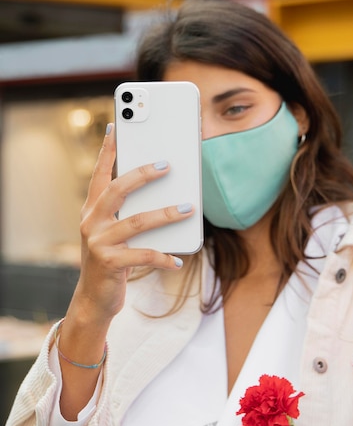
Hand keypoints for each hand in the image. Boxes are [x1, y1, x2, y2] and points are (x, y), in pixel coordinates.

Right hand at [72, 123, 193, 324]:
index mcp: (92, 210)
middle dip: (142, 174)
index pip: (100, 174)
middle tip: (167, 165)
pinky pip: (144, 255)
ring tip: (188, 208)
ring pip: (137, 222)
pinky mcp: (109, 263)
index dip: (108, 151)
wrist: (94, 298)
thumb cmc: (111, 261)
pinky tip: (178, 260)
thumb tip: (166, 197)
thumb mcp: (115, 235)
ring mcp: (98, 242)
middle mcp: (91, 222)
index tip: (117, 127)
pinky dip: (164, 257)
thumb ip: (129, 215)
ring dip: (165, 214)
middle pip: (117, 190)